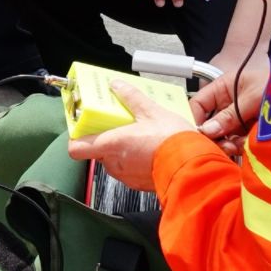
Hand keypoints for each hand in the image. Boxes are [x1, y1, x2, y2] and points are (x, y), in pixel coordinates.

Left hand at [67, 80, 198, 190]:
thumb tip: (117, 86)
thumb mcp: (151, 111)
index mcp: (112, 144)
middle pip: (98, 152)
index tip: (82, 128)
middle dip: (107, 139)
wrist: (194, 165)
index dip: (76, 138)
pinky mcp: (139, 184)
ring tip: (139, 137)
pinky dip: (136, 162)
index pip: (76, 149)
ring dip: (122, 151)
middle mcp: (115, 163)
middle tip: (120, 126)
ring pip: (115, 162)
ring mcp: (127, 176)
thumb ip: (130, 97)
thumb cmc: (173, 141)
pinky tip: (150, 151)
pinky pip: (130, 171)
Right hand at [191, 54, 267, 158]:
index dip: (193, 119)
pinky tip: (247, 145)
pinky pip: (238, 142)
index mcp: (223, 89)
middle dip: (213, 137)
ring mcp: (238, 118)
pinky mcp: (249, 131)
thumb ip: (229, 115)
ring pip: (223, 136)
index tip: (195, 135)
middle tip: (222, 145)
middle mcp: (228, 104)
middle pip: (209, 125)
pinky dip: (241, 147)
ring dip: (227, 144)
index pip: (198, 104)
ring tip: (236, 146)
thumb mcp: (251, 97)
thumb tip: (207, 130)